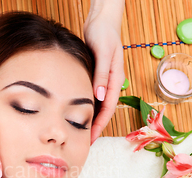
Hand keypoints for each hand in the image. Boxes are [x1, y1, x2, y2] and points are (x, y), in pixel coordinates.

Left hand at [83, 5, 125, 143]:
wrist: (102, 21)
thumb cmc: (104, 34)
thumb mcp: (103, 53)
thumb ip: (101, 74)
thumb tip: (99, 95)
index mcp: (115, 79)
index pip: (108, 108)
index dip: (100, 125)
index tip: (91, 138)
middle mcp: (111, 82)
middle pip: (104, 110)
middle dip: (96, 127)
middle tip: (84, 142)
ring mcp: (104, 80)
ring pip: (99, 105)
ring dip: (91, 119)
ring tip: (80, 133)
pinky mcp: (97, 77)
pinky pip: (93, 96)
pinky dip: (86, 107)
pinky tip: (76, 114)